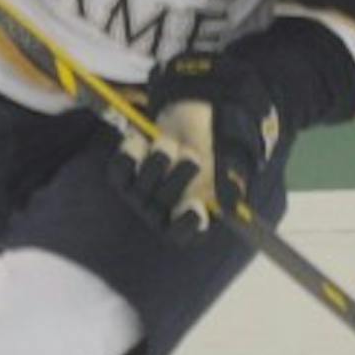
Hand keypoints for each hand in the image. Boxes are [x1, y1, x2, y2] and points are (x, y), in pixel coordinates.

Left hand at [110, 51, 280, 240]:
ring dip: (160, 157)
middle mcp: (162, 213)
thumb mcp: (228, 158)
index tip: (198, 207)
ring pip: (143, 184)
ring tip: (170, 143)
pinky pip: (122, 167)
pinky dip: (133, 150)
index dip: (186, 223)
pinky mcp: (122, 176)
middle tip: (193, 155)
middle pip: (164, 203)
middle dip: (180, 175)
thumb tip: (232, 204)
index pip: (181, 233)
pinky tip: (143, 139)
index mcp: (190, 217)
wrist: (188, 120)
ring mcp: (140, 196)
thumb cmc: (212, 145)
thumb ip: (231, 181)